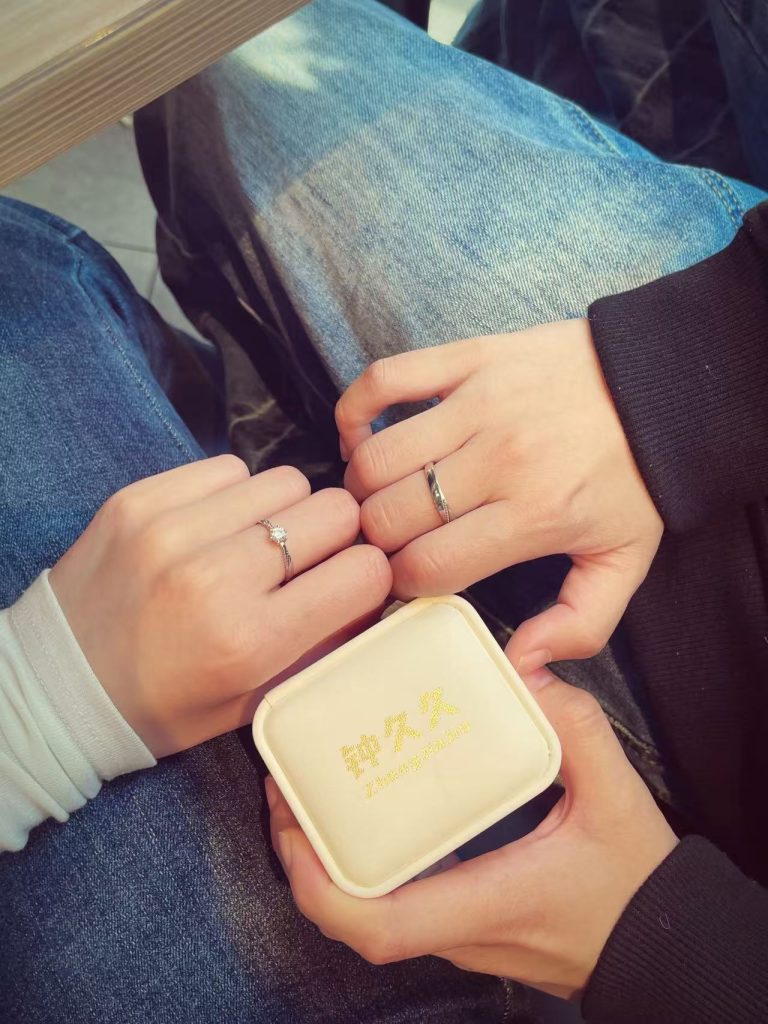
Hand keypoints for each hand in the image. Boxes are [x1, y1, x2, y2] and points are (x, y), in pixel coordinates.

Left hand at [49, 455, 390, 755]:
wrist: (57, 684)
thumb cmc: (164, 705)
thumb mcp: (253, 702)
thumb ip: (323, 646)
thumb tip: (377, 591)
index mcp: (249, 642)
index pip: (364, 572)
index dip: (367, 576)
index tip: (349, 583)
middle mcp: (215, 578)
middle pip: (334, 511)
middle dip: (334, 537)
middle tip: (305, 561)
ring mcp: (172, 529)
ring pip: (285, 481)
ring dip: (283, 512)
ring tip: (254, 544)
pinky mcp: (139, 498)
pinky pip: (229, 468)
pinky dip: (234, 495)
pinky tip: (214, 528)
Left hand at [266, 662, 676, 999]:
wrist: (663, 945)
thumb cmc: (638, 882)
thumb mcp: (616, 796)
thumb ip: (576, 727)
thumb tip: (527, 668)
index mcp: (491, 901)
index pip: (381, 925)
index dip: (320, 885)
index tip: (291, 825)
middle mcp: (462, 932)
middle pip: (353, 921)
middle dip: (303, 861)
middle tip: (286, 792)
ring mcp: (460, 938)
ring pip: (367, 919)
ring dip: (326, 865)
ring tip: (310, 797)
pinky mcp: (464, 929)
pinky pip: (394, 908)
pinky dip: (362, 868)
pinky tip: (366, 816)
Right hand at [336, 320, 662, 669]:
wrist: (661, 384)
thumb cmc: (635, 477)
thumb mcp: (623, 561)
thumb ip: (579, 624)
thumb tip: (519, 664)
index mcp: (533, 516)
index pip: (428, 566)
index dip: (403, 584)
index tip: (407, 581)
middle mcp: (499, 459)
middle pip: (389, 517)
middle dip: (377, 542)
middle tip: (388, 543)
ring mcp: (478, 403)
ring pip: (375, 458)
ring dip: (361, 488)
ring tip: (378, 498)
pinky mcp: (468, 357)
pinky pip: (384, 379)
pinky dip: (353, 412)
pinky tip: (359, 438)